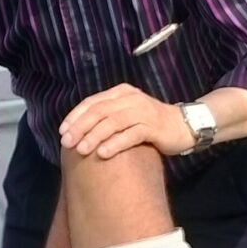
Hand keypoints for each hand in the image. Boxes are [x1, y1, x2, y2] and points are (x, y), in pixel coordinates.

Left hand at [59, 83, 193, 158]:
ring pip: (113, 122)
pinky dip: (115, 143)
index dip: (75, 116)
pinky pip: (131, 134)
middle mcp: (131, 99)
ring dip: (94, 136)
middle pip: (100, 111)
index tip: (62, 131)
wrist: (184, 126)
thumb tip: (77, 132)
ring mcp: (143, 112)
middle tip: (67, 142)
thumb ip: (107, 118)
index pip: (92, 102)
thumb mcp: (127, 115)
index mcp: (121, 93)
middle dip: (80, 126)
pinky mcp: (154, 127)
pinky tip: (103, 154)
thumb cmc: (150, 124)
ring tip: (81, 149)